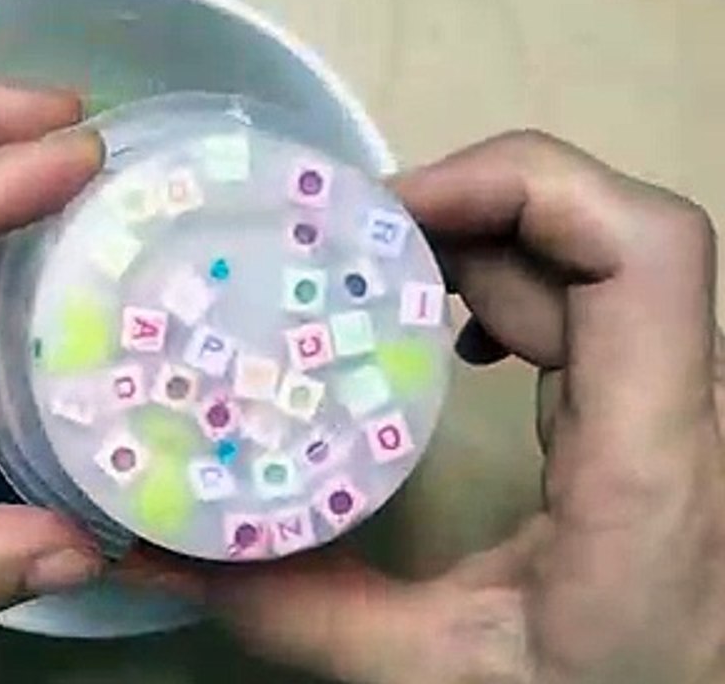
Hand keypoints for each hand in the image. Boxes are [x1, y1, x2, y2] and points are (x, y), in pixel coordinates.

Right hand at [124, 132, 724, 683]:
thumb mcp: (438, 675)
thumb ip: (296, 616)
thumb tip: (153, 553)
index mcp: (647, 465)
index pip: (639, 253)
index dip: (520, 188)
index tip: (394, 216)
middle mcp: (689, 411)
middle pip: (606, 231)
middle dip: (469, 206)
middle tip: (346, 240)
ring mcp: (685, 403)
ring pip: (602, 254)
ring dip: (486, 238)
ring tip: (381, 270)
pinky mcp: (663, 411)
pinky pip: (603, 296)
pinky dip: (517, 280)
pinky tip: (456, 331)